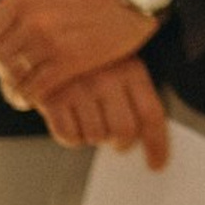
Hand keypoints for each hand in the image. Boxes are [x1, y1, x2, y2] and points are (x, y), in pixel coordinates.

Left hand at [0, 0, 158, 105]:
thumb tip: (12, 6)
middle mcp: (33, 20)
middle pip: (1, 53)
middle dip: (3, 67)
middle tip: (10, 74)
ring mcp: (50, 43)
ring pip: (16, 74)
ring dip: (16, 85)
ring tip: (21, 90)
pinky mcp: (70, 62)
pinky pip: (37, 87)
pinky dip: (31, 96)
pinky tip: (35, 98)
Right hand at [35, 57, 169, 170]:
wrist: (47, 40)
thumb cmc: (91, 59)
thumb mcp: (120, 64)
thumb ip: (133, 95)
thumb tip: (143, 138)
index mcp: (131, 69)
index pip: (151, 113)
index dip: (157, 143)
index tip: (156, 164)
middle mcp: (107, 79)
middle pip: (124, 131)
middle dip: (122, 143)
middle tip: (116, 140)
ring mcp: (79, 89)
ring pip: (95, 136)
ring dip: (94, 134)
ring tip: (89, 114)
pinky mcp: (53, 99)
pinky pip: (68, 137)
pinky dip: (71, 136)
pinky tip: (71, 117)